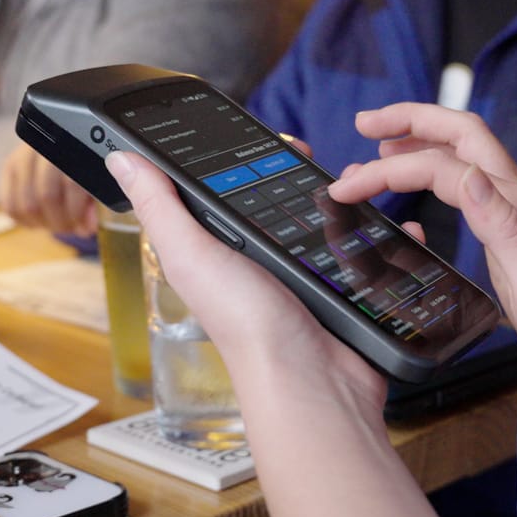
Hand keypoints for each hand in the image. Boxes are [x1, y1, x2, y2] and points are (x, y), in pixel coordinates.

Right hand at [0, 143, 99, 235]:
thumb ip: (96, 200)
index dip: (78, 211)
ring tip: (60, 224)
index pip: (71, 183)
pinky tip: (42, 220)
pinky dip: (27, 221)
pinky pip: (11, 206)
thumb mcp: (98, 179)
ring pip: (27, 205)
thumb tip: (87, 227)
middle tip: (73, 228)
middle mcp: (43, 146)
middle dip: (62, 221)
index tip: (87, 227)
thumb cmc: (87, 165)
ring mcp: (22, 156)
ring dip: (45, 224)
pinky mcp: (9, 168)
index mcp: (72, 144)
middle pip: (47, 196)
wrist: (66, 145)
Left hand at [105, 151, 384, 414]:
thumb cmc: (247, 328)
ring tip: (356, 178)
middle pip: (281, 199)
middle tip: (315, 155)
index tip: (262, 135)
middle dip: (300, 172)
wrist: (311, 381)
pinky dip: (380, 233)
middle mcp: (260, 260)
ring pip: (327, 219)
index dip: (241, 158)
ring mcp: (305, 273)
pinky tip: (394, 221)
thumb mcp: (193, 255)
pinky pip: (365, 249)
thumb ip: (161, 207)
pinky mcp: (342, 287)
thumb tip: (122, 158)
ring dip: (344, 197)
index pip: (226, 189)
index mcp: (218, 249)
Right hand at [325, 103, 516, 350]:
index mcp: (515, 204)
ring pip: (463, 152)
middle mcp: (516, 196)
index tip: (350, 186)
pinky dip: (435, 168)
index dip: (391, 169)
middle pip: (459, 133)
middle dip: (410, 119)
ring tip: (380, 146)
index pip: (442, 165)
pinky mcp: (510, 227)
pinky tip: (420, 185)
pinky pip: (467, 180)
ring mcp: (514, 208)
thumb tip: (468, 175)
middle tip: (364, 123)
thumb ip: (503, 225)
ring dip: (420, 140)